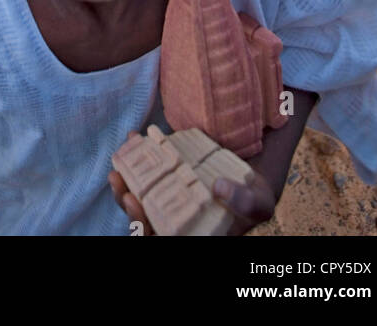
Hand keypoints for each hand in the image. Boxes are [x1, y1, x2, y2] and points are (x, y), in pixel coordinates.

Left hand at [108, 163, 275, 236]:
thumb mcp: (258, 203)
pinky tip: (133, 138)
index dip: (143, 227)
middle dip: (128, 206)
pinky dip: (138, 157)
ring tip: (118, 164)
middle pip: (145, 221)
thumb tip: (218, 187)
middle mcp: (178, 219)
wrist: (252, 178)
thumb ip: (242, 201)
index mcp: (193, 232)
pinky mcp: (170, 177)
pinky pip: (149, 172)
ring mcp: (171, 198)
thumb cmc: (255, 198)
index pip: (162, 236)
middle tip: (123, 188)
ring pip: (141, 198)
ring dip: (126, 183)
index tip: (135, 205)